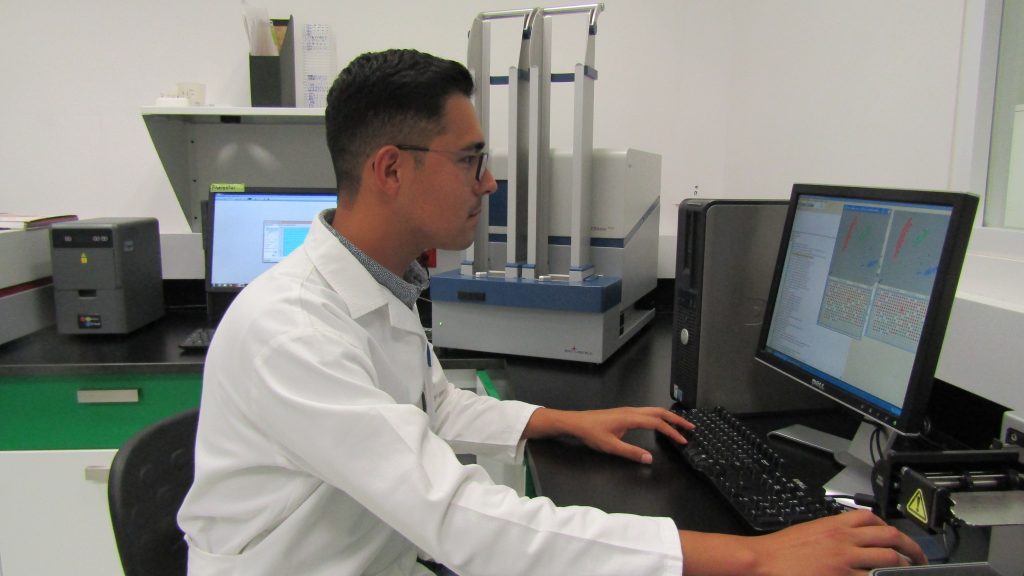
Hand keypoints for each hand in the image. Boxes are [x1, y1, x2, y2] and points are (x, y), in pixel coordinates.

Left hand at [524, 406, 693, 463]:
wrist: (576, 422)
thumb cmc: (592, 434)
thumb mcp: (611, 446)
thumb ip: (631, 452)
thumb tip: (649, 458)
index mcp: (631, 418)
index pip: (657, 423)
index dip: (672, 432)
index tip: (683, 440)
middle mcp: (632, 411)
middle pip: (659, 412)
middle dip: (676, 419)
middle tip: (691, 427)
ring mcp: (628, 410)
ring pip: (654, 410)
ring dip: (668, 417)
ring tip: (680, 424)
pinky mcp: (625, 413)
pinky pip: (647, 412)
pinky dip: (659, 416)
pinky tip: (660, 422)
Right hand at [679, 509, 926, 575]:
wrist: (763, 560)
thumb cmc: (782, 550)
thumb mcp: (810, 531)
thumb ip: (832, 533)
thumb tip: (849, 539)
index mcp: (835, 525)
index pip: (872, 518)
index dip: (890, 528)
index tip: (897, 538)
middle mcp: (844, 539)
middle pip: (889, 538)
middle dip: (910, 548)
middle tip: (919, 559)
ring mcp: (845, 560)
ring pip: (888, 559)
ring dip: (904, 566)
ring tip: (908, 572)